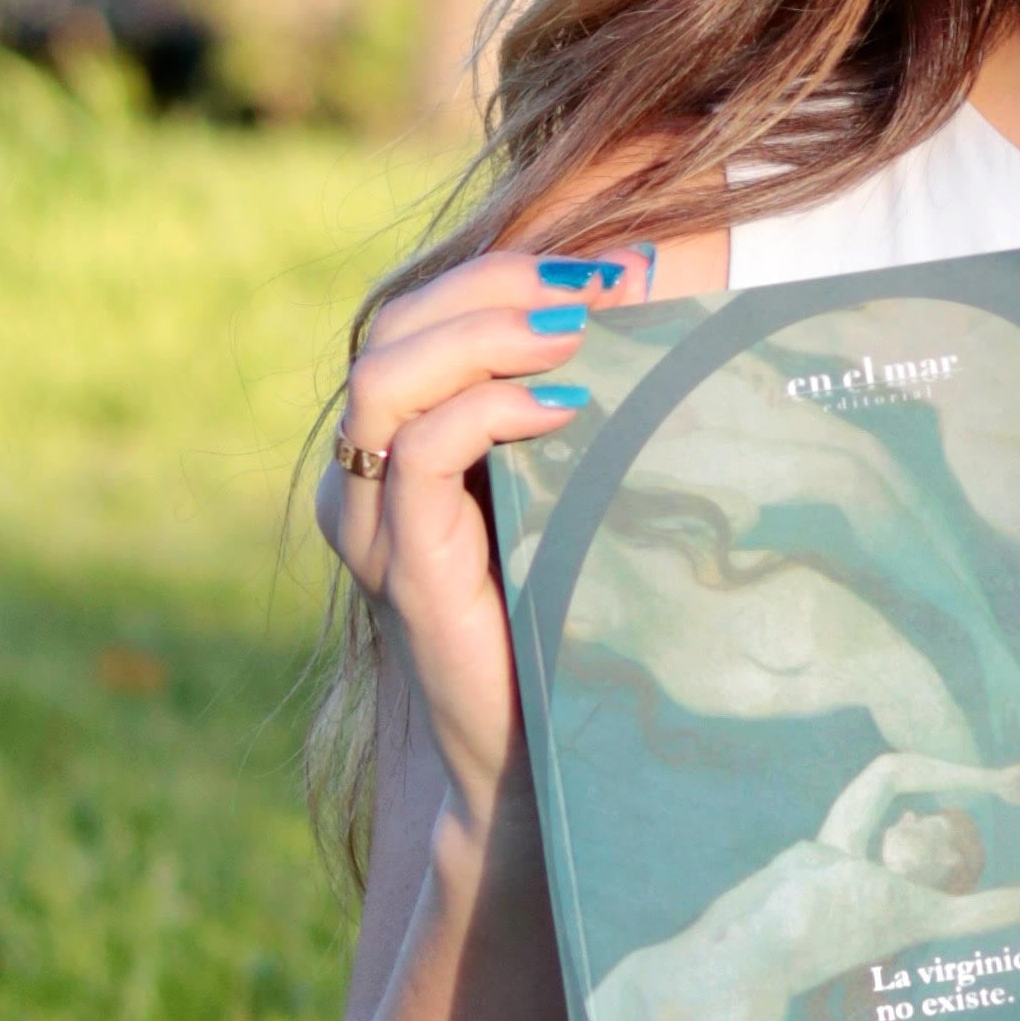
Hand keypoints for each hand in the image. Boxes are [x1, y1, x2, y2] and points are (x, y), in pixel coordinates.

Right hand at [316, 239, 652, 826]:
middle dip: (502, 282)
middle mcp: (366, 471)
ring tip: (577, 332)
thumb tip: (653, 294)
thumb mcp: (570, 487)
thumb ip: (576, 403)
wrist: (534, 753)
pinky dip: (489, 410)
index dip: (510, 268)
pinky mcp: (402, 566)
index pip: (425, 312)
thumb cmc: (564, 613)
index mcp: (398, 439)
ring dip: (487, 331)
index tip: (620, 267)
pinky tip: (566, 407)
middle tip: (604, 287)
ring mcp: (373, 519)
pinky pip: (419, 456)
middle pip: (398, 324)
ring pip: (388, 375)